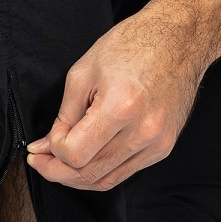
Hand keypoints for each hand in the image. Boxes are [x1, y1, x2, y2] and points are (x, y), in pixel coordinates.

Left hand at [26, 5, 205, 190]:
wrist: (179, 40)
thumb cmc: (132, 46)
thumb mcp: (84, 74)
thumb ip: (64, 116)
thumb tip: (47, 147)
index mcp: (121, 107)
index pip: (75, 154)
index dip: (54, 151)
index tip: (46, 141)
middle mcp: (143, 131)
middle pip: (89, 173)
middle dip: (58, 171)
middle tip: (41, 160)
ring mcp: (157, 143)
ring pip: (106, 180)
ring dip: (77, 177)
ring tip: (60, 162)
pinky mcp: (164, 148)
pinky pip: (125, 173)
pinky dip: (101, 171)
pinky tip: (88, 158)